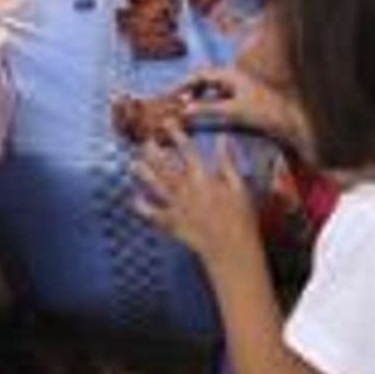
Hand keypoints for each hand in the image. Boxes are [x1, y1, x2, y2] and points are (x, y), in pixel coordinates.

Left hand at [133, 127, 262, 271]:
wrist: (232, 250)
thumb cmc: (241, 219)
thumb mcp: (240, 187)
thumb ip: (228, 162)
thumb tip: (223, 139)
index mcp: (204, 179)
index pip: (187, 152)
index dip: (177, 135)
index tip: (168, 123)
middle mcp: (187, 191)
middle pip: (166, 167)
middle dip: (154, 152)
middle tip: (144, 141)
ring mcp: (178, 208)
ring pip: (156, 187)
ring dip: (144, 175)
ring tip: (133, 164)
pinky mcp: (173, 225)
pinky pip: (153, 215)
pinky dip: (143, 207)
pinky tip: (134, 199)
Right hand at [180, 66, 310, 152]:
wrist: (288, 121)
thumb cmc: (264, 112)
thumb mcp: (232, 111)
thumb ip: (207, 109)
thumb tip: (184, 109)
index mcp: (230, 74)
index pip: (199, 75)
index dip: (183, 85)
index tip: (170, 96)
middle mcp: (233, 77)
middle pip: (203, 81)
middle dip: (188, 92)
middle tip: (175, 105)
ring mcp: (238, 88)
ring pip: (211, 91)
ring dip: (198, 99)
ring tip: (186, 111)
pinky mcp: (242, 99)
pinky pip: (219, 99)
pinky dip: (208, 106)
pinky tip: (203, 116)